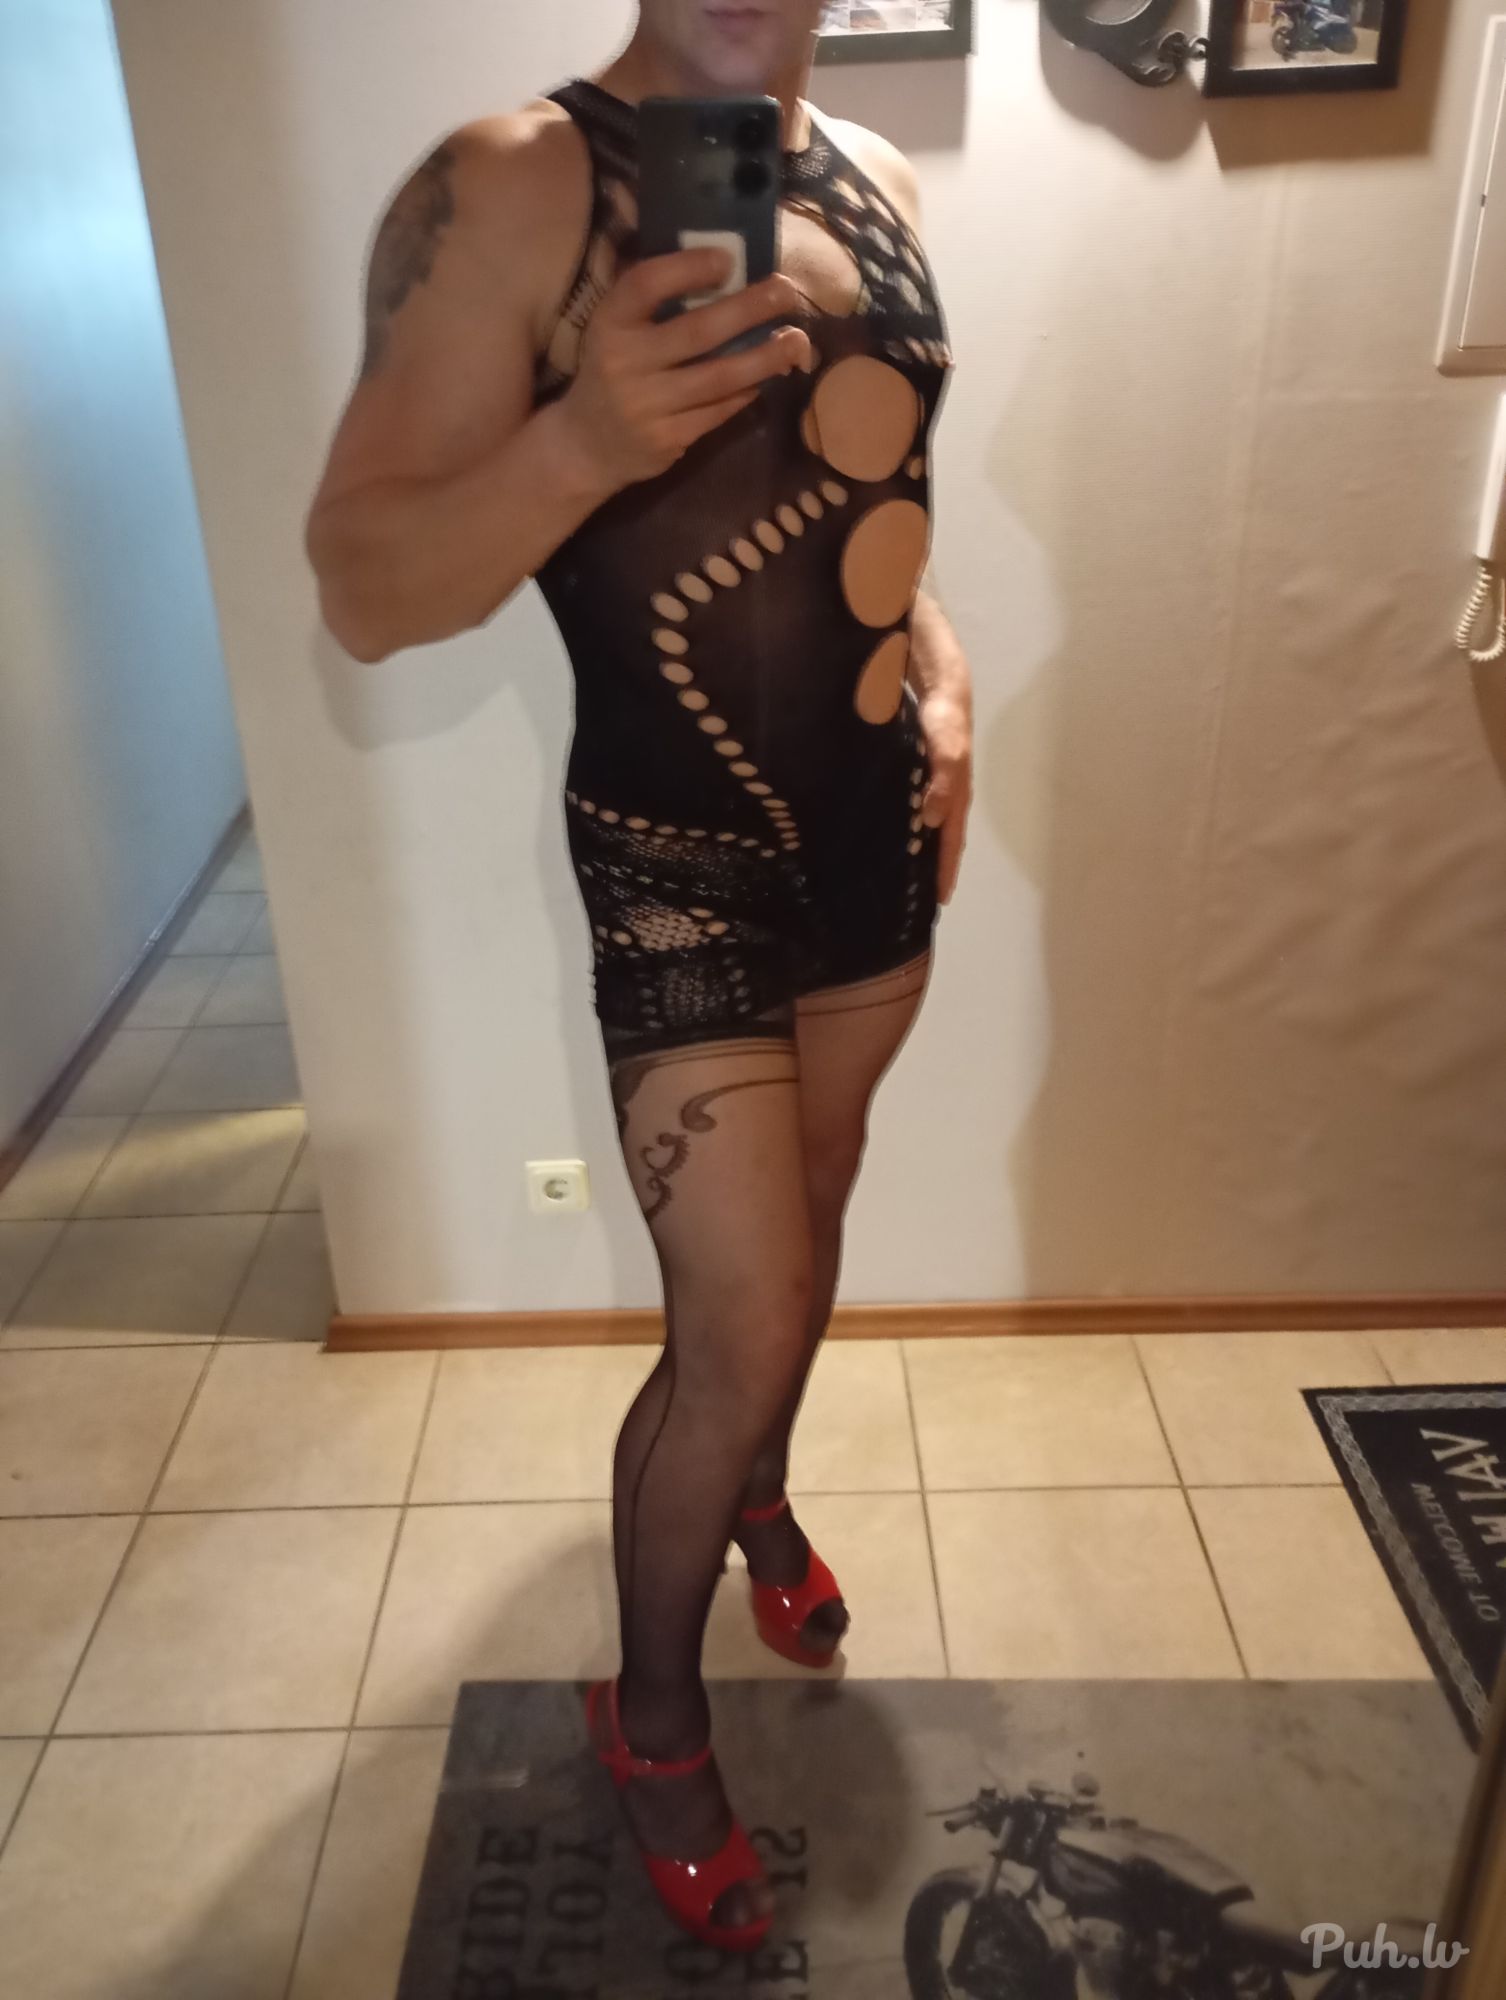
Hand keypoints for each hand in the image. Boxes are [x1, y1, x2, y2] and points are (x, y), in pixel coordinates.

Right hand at [555, 249, 810, 492]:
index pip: (646, 285)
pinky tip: (768, 375)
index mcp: (609, 325)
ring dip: (764, 357)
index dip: (688, 268)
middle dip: (749, 309)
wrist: (584, 447)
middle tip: (787, 292)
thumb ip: (653, 303)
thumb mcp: (615, 331)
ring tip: (797, 340)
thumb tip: (724, 262)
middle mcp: (624, 364)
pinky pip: (718, 411)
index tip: (729, 258)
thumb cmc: (611, 373)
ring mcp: (646, 406)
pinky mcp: (667, 440)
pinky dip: (746, 392)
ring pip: (718, 377)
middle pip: (698, 332)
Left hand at [918, 694, 971, 906]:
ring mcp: (936, 786)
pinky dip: (911, 826)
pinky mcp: (924, 774)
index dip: (946, 870)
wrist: (943, 691)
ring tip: (909, 873)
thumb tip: (932, 821)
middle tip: (923, 897)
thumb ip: (940, 783)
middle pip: (944, 840)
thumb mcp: (946, 752)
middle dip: (937, 868)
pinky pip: (918, 809)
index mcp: (956, 797)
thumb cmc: (946, 722)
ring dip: (923, 850)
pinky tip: (897, 832)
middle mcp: (948, 797)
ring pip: (930, 827)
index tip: (940, 899)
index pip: (951, 842)